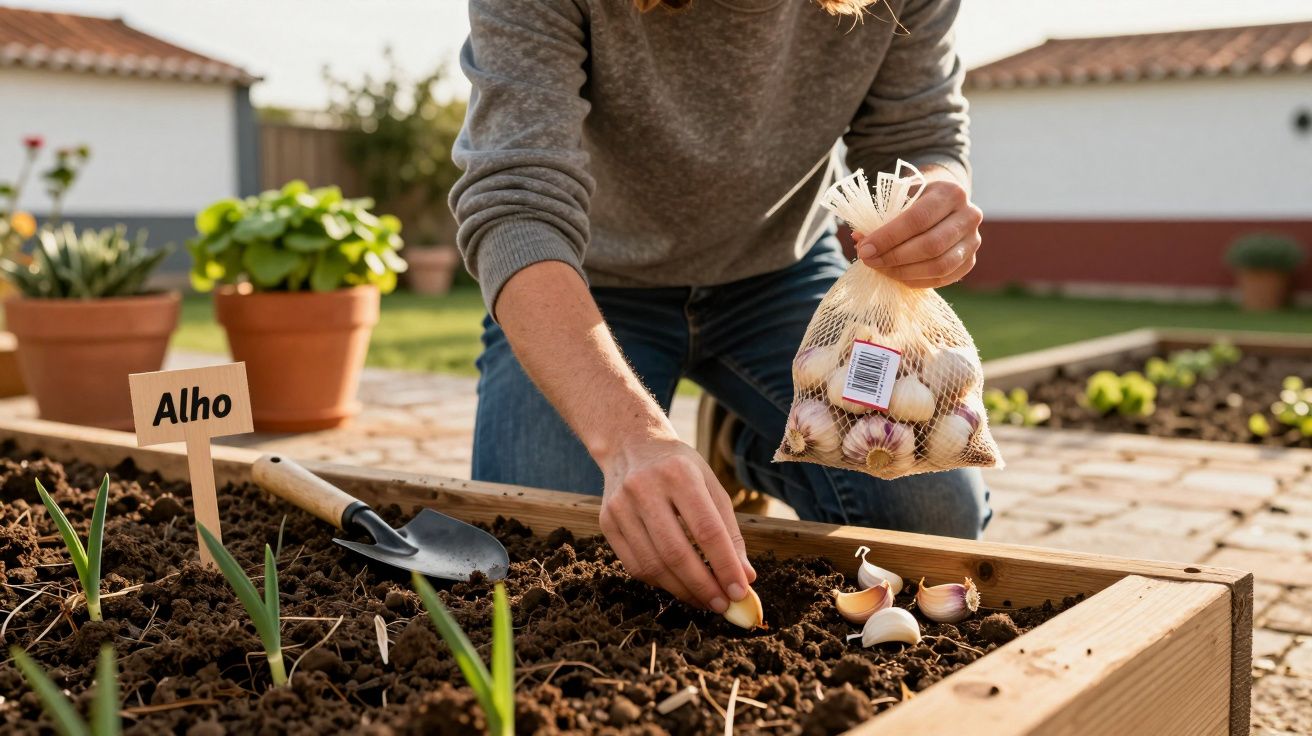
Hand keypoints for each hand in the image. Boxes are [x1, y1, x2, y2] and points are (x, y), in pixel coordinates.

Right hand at [598, 435, 755, 611]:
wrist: (631, 446)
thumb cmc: (680, 469)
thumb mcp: (711, 487)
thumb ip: (729, 532)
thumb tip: (746, 578)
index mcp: (679, 474)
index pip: (706, 529)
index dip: (725, 565)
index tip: (740, 592)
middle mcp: (645, 488)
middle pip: (676, 552)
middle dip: (703, 586)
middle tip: (723, 605)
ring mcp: (620, 506)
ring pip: (653, 565)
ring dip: (683, 591)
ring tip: (705, 600)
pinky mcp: (606, 522)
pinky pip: (634, 565)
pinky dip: (660, 583)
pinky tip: (679, 585)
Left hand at [853, 176, 982, 288]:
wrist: (942, 203)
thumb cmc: (915, 199)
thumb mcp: (899, 197)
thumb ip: (879, 216)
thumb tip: (859, 239)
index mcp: (950, 192)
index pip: (918, 219)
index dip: (888, 237)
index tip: (864, 248)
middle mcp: (969, 215)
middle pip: (931, 245)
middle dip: (894, 257)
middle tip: (869, 261)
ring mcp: (973, 240)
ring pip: (939, 266)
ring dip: (904, 272)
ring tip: (881, 269)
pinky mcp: (970, 261)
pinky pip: (943, 278)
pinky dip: (916, 281)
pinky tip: (896, 275)